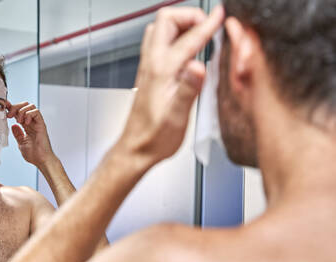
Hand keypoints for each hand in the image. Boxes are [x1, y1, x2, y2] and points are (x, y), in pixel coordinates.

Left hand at [6, 101, 55, 167]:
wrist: (42, 160)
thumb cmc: (34, 155)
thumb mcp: (21, 143)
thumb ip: (17, 134)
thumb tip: (13, 125)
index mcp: (26, 126)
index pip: (19, 112)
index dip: (11, 108)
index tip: (4, 109)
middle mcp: (32, 123)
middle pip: (24, 105)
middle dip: (15, 107)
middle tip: (9, 115)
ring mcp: (37, 123)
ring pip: (30, 106)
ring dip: (21, 110)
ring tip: (18, 120)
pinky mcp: (41, 124)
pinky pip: (36, 112)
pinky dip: (29, 114)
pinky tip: (26, 123)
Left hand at [118, 6, 223, 165]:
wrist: (137, 148)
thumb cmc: (154, 138)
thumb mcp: (176, 117)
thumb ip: (188, 89)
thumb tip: (199, 66)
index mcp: (160, 71)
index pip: (187, 38)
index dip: (207, 24)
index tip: (220, 18)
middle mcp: (151, 64)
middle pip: (166, 20)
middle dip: (189, 16)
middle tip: (208, 25)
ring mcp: (149, 67)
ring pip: (160, 30)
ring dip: (181, 25)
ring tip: (200, 34)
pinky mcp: (150, 74)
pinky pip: (160, 43)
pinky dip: (176, 37)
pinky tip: (189, 51)